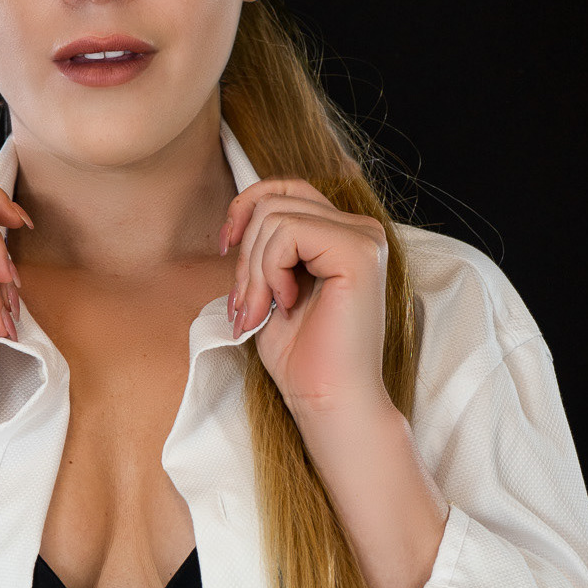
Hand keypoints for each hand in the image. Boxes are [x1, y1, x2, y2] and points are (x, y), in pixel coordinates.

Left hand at [222, 178, 390, 417]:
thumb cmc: (300, 354)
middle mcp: (360, 228)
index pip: (285, 188)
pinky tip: (287, 303)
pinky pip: (289, 232)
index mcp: (342, 233)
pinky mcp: (359, 251)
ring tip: (262, 309)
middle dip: (245, 256)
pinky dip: (271, 270)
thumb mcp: (271, 285)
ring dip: (253, 269)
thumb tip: (238, 216)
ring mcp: (363, 237)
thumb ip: (266, 245)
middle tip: (246, 305)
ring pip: (275, 215)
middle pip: (273, 201)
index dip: (245, 207)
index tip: (224, 246)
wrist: (326, 400)